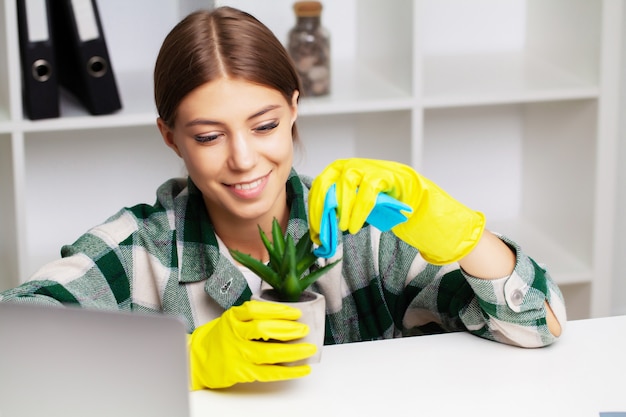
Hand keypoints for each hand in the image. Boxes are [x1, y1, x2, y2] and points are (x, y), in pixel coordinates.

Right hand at [188, 300, 316, 388]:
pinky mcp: (241, 372)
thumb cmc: (219, 337)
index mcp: (233, 317)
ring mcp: (238, 354)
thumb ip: (253, 316)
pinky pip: (269, 372)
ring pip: (268, 353)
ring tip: (309, 349)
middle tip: (304, 329)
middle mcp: (235, 334)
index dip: (278, 311)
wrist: (197, 358)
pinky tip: (302, 368)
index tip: (295, 313)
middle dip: (288, 329)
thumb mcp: (232, 318)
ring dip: (293, 352)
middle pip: (263, 330)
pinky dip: (288, 371)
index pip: (257, 309)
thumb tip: (286, 316)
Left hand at [308, 158, 484, 264]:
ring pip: (346, 185)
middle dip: (324, 208)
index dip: (314, 209)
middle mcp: (348, 165)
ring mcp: (365, 168)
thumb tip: (316, 237)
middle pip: (328, 183)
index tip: (315, 229)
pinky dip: (359, 211)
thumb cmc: (374, 200)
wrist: (406, 192)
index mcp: (336, 171)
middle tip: (325, 229)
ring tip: (344, 228)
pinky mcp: (381, 175)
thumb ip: (335, 214)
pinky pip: (367, 193)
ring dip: (342, 209)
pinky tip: (355, 226)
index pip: (319, 187)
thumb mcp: (350, 206)